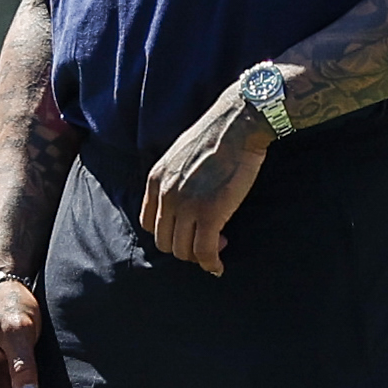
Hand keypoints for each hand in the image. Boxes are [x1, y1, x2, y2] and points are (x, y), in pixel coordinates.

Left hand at [138, 99, 270, 273]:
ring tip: (217, 246)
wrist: (238, 123)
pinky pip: (204, 251)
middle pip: (164, 241)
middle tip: (206, 242)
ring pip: (182, 250)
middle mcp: (166, 195)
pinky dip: (211, 263)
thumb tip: (183, 197)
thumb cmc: (216, 135)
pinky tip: (219, 265)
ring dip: (199, 256)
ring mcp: (186, 206)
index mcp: (156, 180)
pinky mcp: (210, 213)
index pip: (148, 223)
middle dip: (184, 248)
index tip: (187, 232)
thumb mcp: (179, 154)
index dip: (168, 233)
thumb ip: (173, 177)